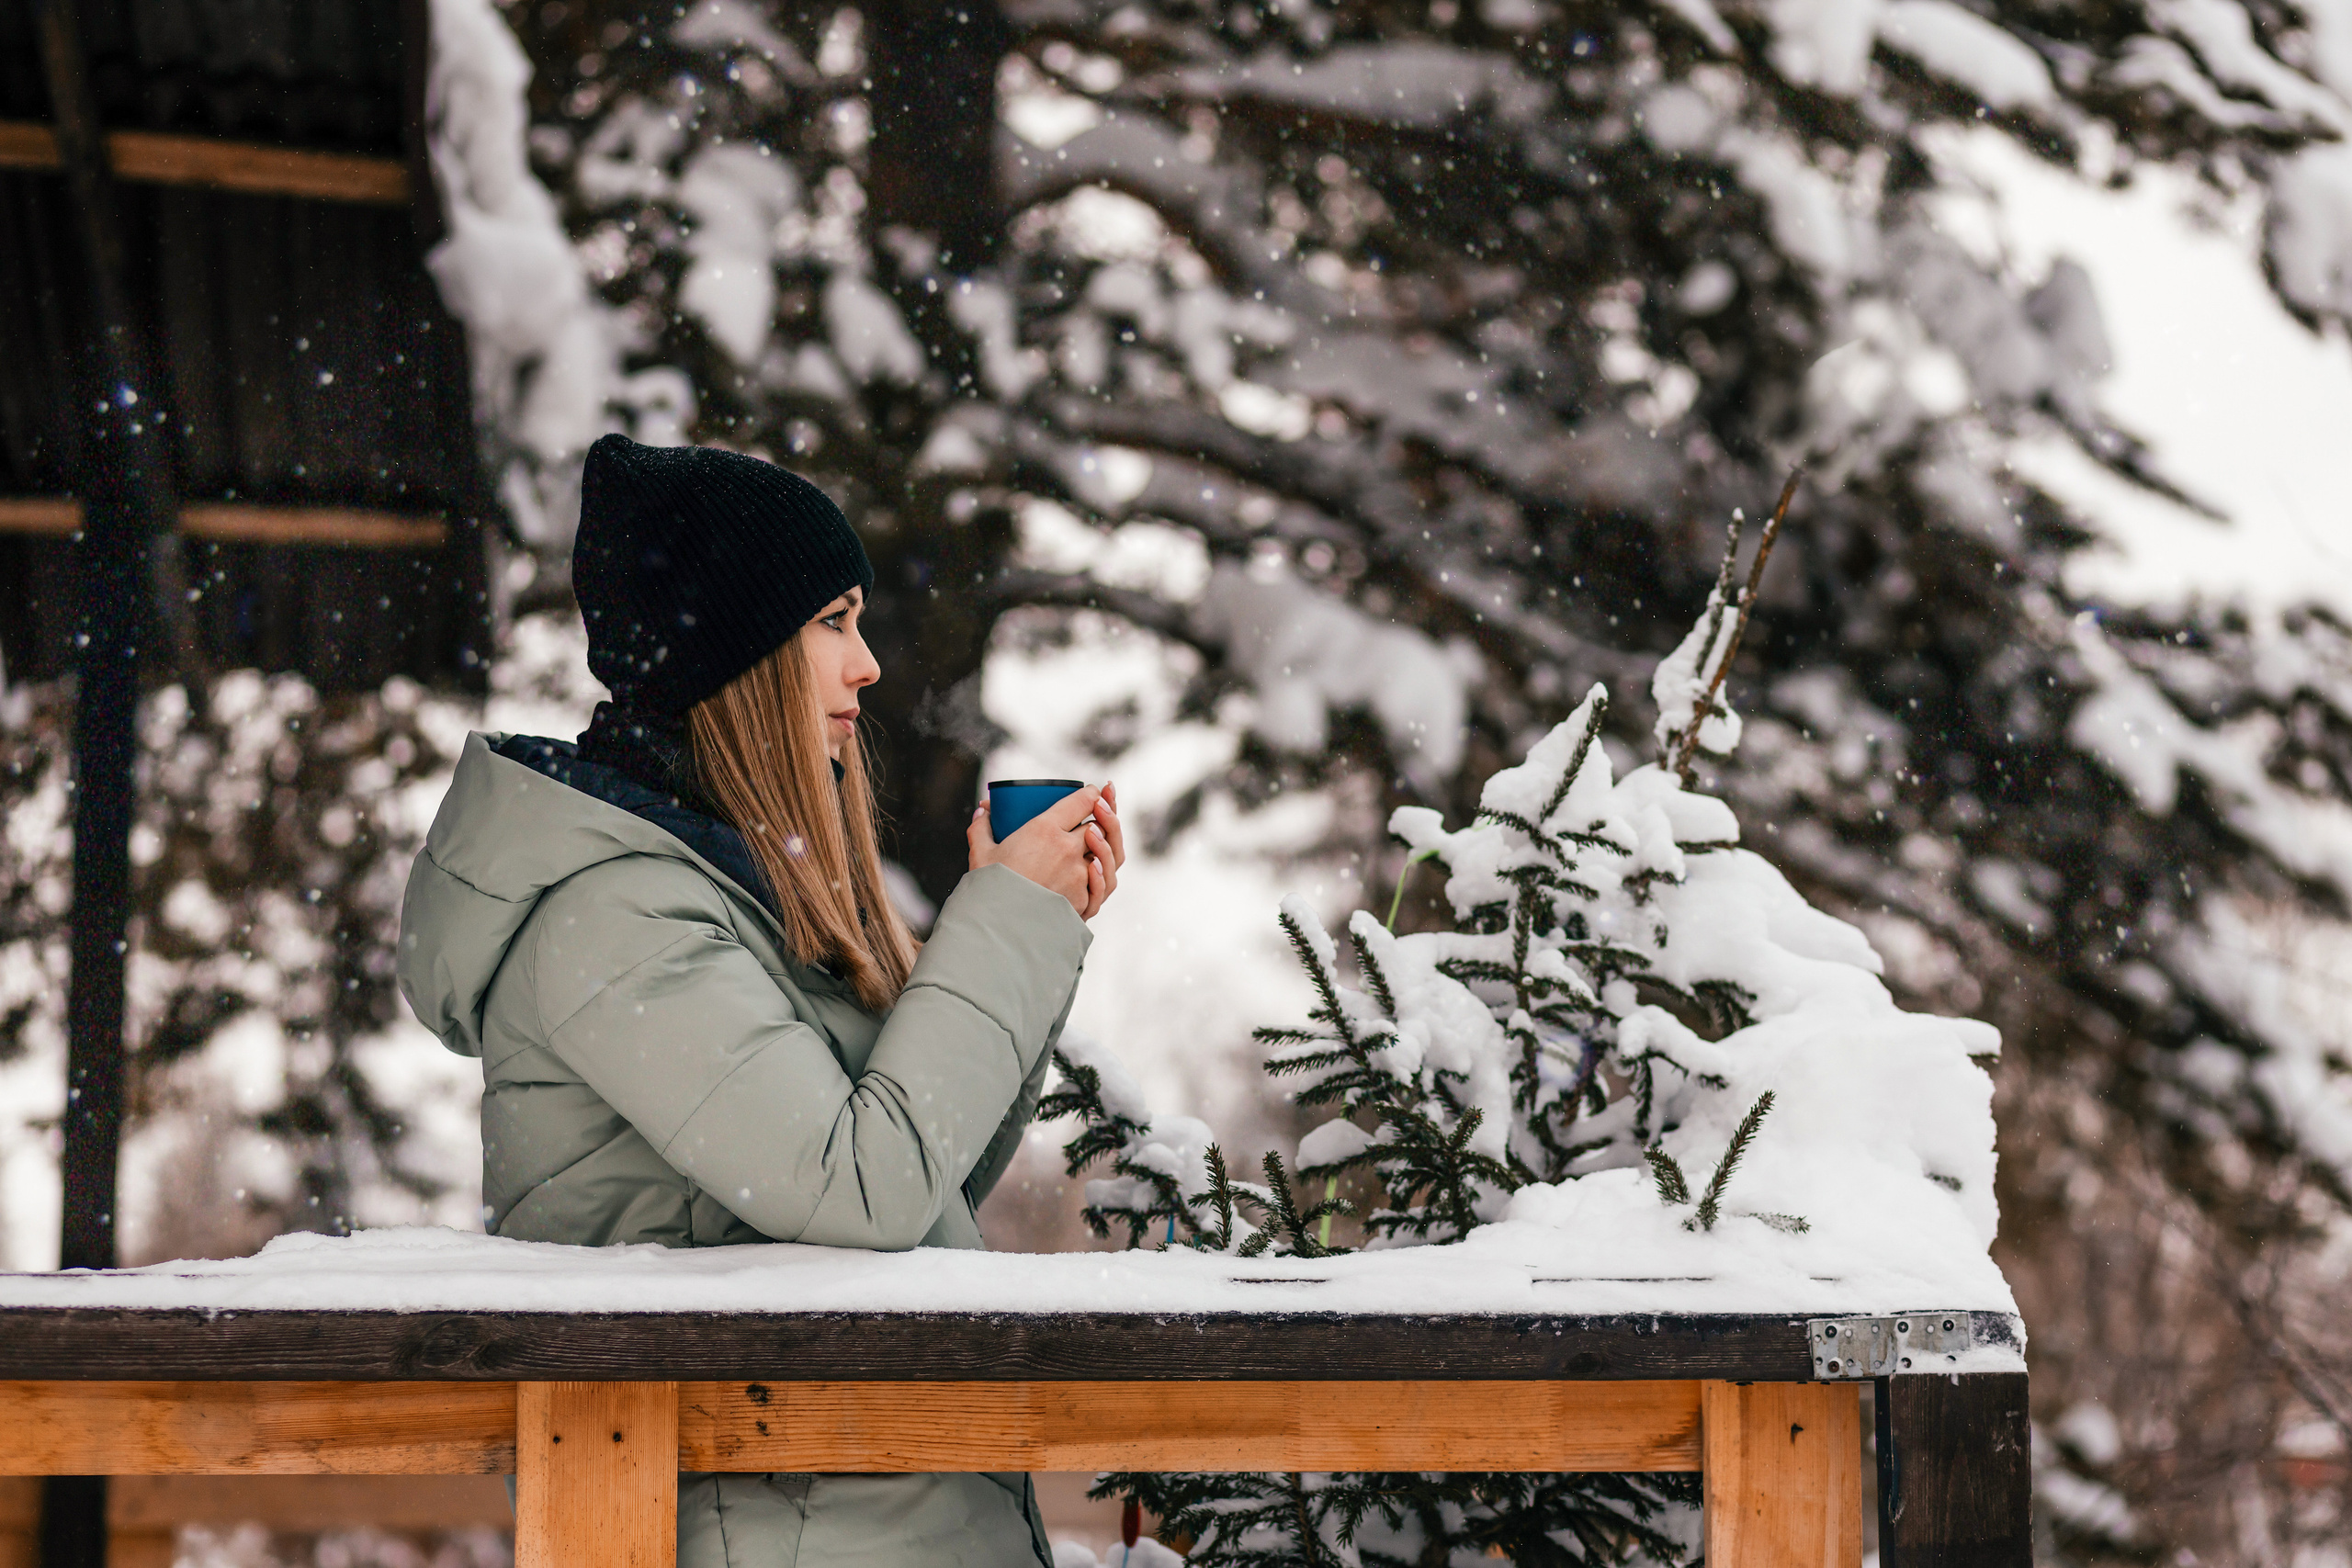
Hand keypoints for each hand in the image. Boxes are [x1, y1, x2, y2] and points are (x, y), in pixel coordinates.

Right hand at [967, 781, 1125, 919]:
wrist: (998, 929)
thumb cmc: (989, 889)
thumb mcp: (981, 854)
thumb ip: (981, 829)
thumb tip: (981, 812)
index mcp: (1044, 830)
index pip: (1082, 801)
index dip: (1092, 793)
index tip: (1093, 792)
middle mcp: (1067, 849)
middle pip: (1098, 825)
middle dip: (1101, 817)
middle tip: (1095, 816)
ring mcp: (1079, 875)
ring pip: (1106, 854)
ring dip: (1104, 845)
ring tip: (1095, 843)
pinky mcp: (1083, 900)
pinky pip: (1103, 883)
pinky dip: (1101, 874)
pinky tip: (1096, 868)